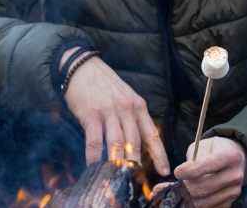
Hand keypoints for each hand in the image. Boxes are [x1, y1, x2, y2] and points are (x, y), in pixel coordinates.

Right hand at [61, 48, 169, 174]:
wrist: (82, 67)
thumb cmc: (104, 86)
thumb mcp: (126, 98)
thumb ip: (132, 118)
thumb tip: (137, 144)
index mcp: (139, 106)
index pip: (152, 134)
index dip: (159, 154)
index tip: (164, 170)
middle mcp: (127, 109)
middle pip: (136, 142)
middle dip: (137, 163)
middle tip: (136, 178)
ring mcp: (109, 111)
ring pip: (117, 143)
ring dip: (118, 162)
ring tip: (118, 177)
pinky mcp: (91, 114)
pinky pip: (95, 139)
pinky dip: (94, 156)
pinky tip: (94, 166)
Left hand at [176, 137, 246, 207]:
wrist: (234, 160)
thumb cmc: (213, 150)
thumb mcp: (203, 146)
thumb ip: (193, 159)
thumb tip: (179, 175)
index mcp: (231, 155)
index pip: (211, 164)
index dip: (192, 170)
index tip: (177, 172)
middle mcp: (235, 174)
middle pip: (206, 186)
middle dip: (184, 188)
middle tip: (167, 187)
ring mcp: (234, 190)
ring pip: (205, 201)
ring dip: (185, 199)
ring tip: (172, 194)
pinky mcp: (229, 202)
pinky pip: (208, 207)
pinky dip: (193, 205)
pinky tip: (183, 199)